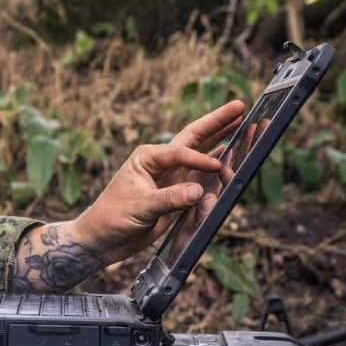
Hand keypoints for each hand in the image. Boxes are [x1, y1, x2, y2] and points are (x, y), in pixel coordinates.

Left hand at [72, 101, 243, 263]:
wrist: (104, 239)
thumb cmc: (112, 216)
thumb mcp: (140, 207)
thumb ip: (169, 199)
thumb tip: (198, 192)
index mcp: (148, 158)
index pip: (181, 152)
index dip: (201, 159)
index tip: (219, 167)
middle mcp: (162, 163)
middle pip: (195, 138)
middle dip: (217, 123)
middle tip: (239, 107)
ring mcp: (172, 178)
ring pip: (202, 155)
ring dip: (222, 143)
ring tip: (242, 126)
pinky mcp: (178, 195)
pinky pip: (203, 182)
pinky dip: (217, 175)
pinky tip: (232, 162)